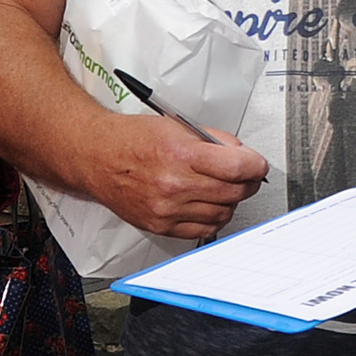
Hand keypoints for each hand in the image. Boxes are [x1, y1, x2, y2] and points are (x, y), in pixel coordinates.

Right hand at [90, 111, 267, 240]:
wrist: (97, 158)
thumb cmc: (132, 140)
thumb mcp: (178, 126)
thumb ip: (215, 140)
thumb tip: (242, 155)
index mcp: (181, 154)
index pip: (237, 167)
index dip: (256, 166)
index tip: (258, 165)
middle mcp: (174, 185)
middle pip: (234, 191)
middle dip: (248, 183)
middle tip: (247, 176)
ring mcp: (167, 209)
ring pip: (222, 213)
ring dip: (231, 201)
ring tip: (225, 189)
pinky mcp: (160, 226)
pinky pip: (203, 230)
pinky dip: (214, 218)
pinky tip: (210, 205)